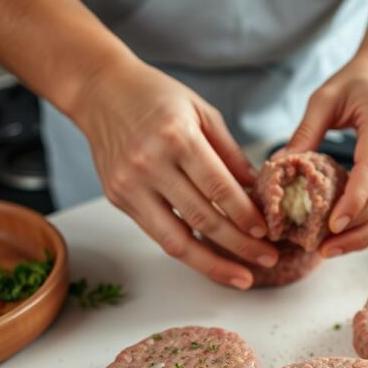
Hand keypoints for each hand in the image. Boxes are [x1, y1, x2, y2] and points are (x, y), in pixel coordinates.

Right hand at [71, 59, 277, 288]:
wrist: (99, 90)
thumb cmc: (156, 96)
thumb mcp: (202, 112)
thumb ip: (230, 154)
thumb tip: (257, 192)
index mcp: (176, 137)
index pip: (218, 188)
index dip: (245, 215)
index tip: (267, 233)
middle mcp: (150, 163)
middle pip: (202, 218)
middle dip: (239, 245)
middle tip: (268, 259)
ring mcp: (129, 185)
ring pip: (176, 240)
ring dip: (213, 263)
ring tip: (242, 277)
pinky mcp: (117, 198)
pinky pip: (158, 234)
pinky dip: (187, 250)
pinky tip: (211, 258)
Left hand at [280, 46, 367, 256]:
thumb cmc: (358, 81)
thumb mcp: (325, 97)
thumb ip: (305, 132)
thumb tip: (277, 168)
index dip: (355, 200)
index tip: (331, 225)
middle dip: (358, 228)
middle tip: (324, 248)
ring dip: (367, 234)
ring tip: (332, 250)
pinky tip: (349, 238)